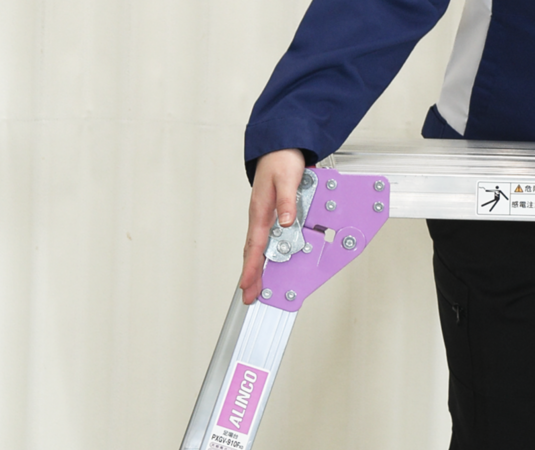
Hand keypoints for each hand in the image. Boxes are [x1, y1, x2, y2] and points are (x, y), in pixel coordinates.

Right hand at [240, 149, 304, 303]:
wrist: (280, 147)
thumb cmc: (280, 161)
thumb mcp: (287, 179)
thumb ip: (288, 201)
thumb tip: (287, 221)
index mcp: (261, 210)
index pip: (255, 245)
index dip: (251, 267)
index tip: (246, 284)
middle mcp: (260, 216)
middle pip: (253, 252)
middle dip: (250, 275)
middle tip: (249, 297)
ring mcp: (264, 216)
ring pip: (258, 248)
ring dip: (255, 268)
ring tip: (254, 287)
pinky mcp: (271, 214)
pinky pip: (265, 240)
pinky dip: (263, 255)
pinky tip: (266, 264)